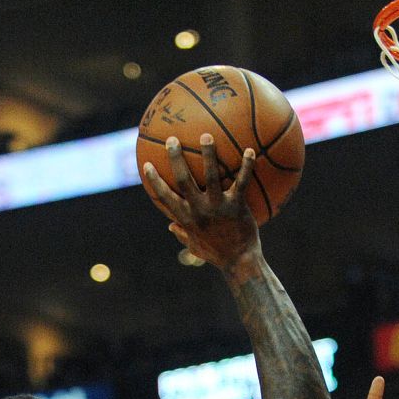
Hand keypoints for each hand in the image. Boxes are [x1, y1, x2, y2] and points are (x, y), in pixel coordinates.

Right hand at [142, 135, 260, 270]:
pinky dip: (247, 166)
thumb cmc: (217, 254)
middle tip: (172, 139)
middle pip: (184, 180)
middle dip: (176, 159)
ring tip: (206, 135)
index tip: (146, 165)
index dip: (154, 181)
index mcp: (187, 218)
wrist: (240, 262)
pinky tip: (251, 150)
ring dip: (208, 154)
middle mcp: (199, 210)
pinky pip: (242, 182)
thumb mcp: (195, 247)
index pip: (165, 197)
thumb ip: (182, 234)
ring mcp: (218, 207)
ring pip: (211, 176)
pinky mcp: (237, 206)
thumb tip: (170, 227)